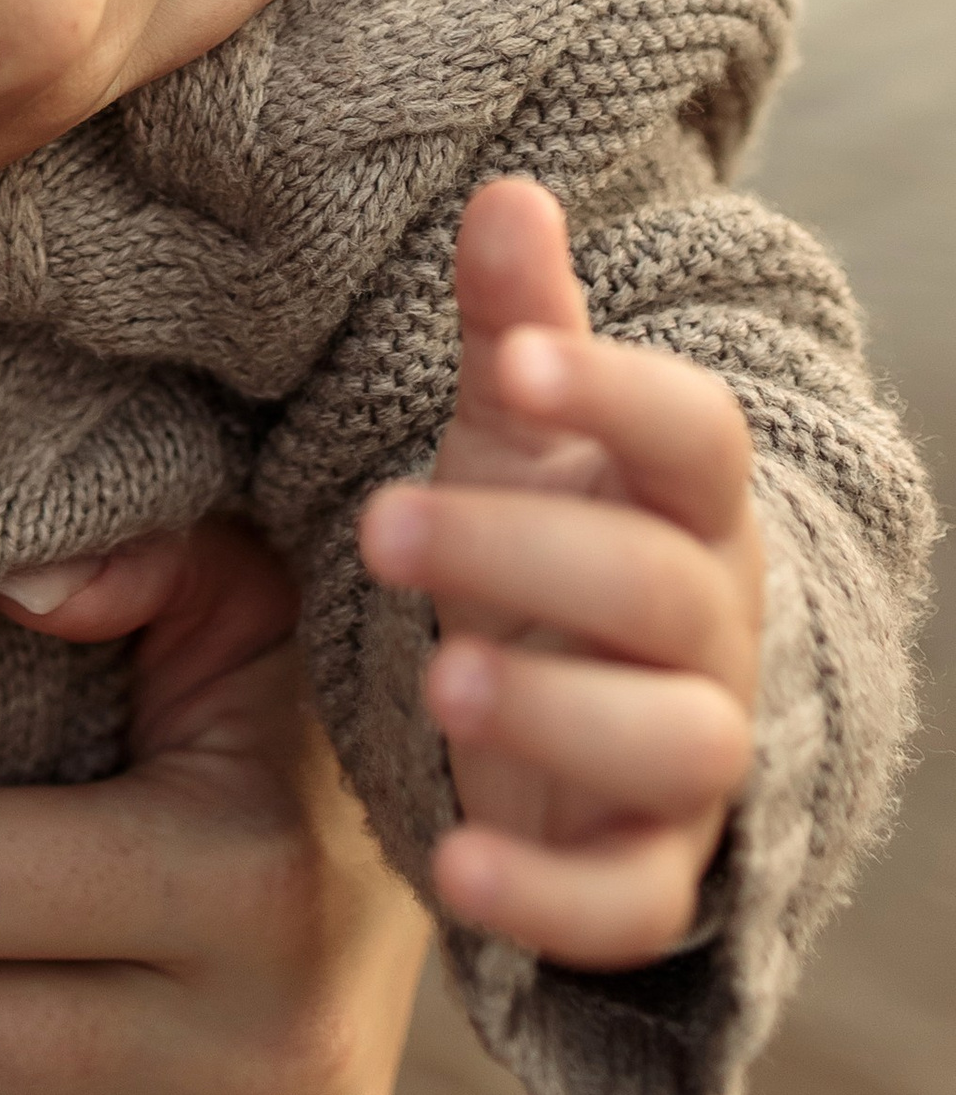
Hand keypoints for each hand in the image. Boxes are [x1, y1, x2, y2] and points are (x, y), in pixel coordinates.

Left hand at [359, 177, 762, 970]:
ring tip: (434, 681)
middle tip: (382, 526)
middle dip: (525, 556)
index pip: (697, 437)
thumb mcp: (515, 431)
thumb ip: (515, 322)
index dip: (614, 397)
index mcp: (685, 502)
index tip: (502, 366)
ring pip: (673, 743)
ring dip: (554, 713)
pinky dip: (550, 897)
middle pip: (660, 588)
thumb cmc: (544, 532)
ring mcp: (691, 756)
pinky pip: (631, 903)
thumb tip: (506, 191)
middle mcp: (714, 627)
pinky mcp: (648, 871)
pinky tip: (452, 869)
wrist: (580, 705)